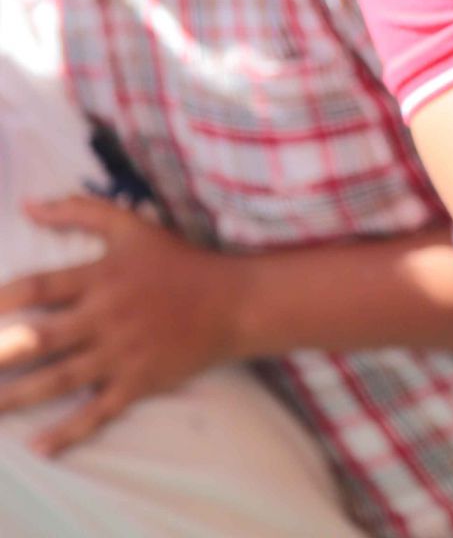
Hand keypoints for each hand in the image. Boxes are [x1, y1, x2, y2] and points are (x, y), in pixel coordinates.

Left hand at [0, 196, 236, 455]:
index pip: (42, 286)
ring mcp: (121, 352)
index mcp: (102, 276)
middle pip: (43, 338)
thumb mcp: (130, 226)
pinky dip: (68, 431)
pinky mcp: (137, 382)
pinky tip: (39, 447)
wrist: (230, 300)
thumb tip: (28, 204)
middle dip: (3, 354)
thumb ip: (80, 210)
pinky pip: (97, 411)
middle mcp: (107, 315)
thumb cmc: (175, 260)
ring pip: (61, 378)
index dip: (6, 299)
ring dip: (19, 396)